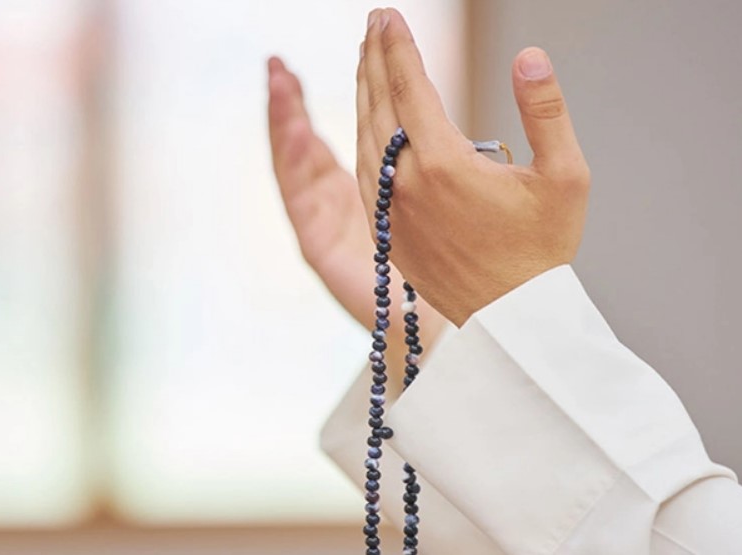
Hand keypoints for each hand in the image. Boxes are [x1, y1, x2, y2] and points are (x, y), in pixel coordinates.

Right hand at [266, 56, 446, 345]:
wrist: (462, 323)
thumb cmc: (465, 258)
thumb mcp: (452, 187)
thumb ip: (437, 149)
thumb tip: (447, 105)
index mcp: (372, 187)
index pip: (344, 130)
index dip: (327, 96)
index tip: (312, 66)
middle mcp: (345, 204)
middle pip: (307, 143)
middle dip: (289, 102)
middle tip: (277, 63)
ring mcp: (329, 226)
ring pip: (297, 166)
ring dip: (285, 122)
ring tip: (278, 80)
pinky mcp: (322, 250)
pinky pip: (300, 203)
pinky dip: (292, 164)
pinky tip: (295, 129)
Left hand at [357, 9, 590, 325]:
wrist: (513, 321)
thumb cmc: (544, 251)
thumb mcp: (565, 176)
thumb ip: (546, 110)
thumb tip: (529, 56)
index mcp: (443, 163)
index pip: (409, 87)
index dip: (397, 46)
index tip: (387, 15)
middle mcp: (406, 184)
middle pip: (379, 106)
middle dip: (374, 59)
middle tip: (373, 25)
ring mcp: (391, 210)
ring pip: (365, 138)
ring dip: (364, 94)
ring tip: (367, 60)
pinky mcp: (388, 232)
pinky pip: (365, 173)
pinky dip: (363, 136)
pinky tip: (368, 121)